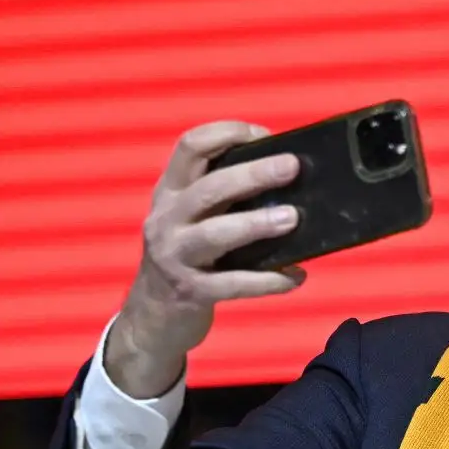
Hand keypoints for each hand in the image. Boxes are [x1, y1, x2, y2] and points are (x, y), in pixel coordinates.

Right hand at [109, 122, 308, 398]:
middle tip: (291, 167)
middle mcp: (167, 218)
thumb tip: (287, 181)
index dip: (226, 133)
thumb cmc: (188, 257)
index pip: (189, 147)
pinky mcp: (191, 291)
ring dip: (256, 224)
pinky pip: (234, 284)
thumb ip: (225, 199)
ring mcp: (175, 255)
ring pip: (216, 234)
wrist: (152, 315)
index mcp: (170, 192)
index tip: (265, 134)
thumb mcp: (192, 220)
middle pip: (208, 188)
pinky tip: (296, 276)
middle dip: (251, 174)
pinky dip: (268, 280)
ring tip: (292, 218)